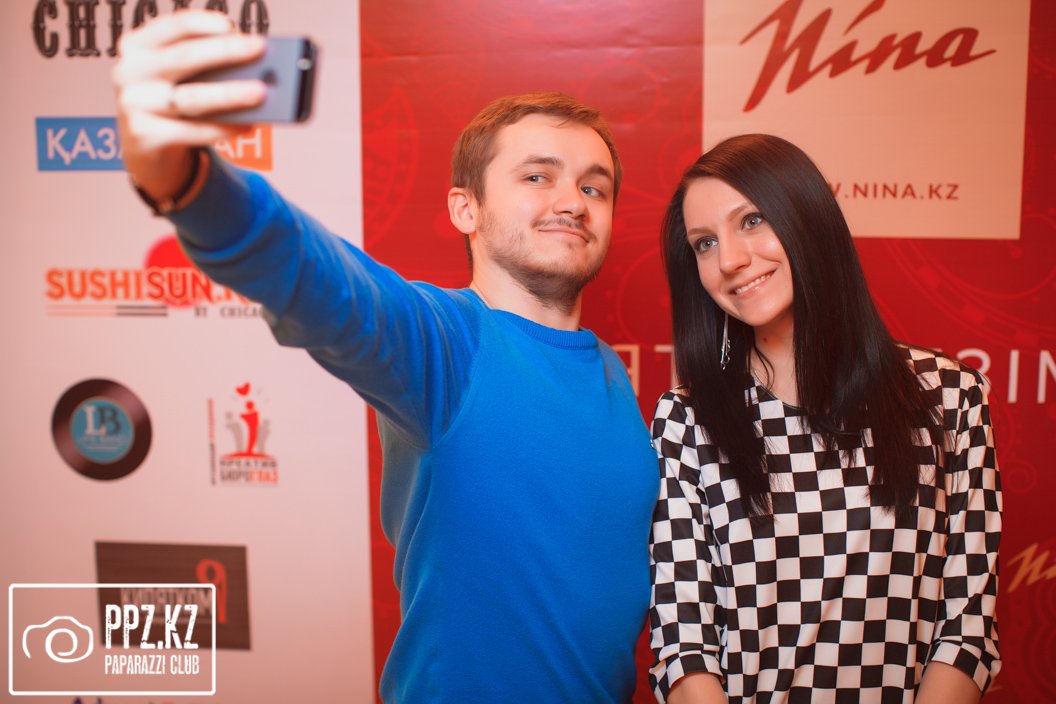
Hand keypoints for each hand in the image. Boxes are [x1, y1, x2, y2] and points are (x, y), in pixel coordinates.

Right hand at [112, 10, 265, 202]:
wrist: (145, 146)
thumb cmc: (170, 100)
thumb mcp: (177, 76)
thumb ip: (204, 66)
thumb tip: (251, 67)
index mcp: (137, 46)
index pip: (171, 27)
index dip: (202, 23)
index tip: (231, 25)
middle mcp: (130, 71)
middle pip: (184, 58)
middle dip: (225, 52)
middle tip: (260, 49)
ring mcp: (134, 105)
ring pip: (191, 98)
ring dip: (230, 94)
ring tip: (261, 92)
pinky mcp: (145, 136)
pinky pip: (193, 131)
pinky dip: (224, 127)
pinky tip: (248, 123)